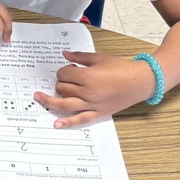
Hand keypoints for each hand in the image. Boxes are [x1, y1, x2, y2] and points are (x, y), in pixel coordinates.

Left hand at [32, 51, 155, 127]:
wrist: (139, 81)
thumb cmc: (121, 68)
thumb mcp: (99, 58)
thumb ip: (80, 57)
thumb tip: (64, 55)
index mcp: (88, 77)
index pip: (64, 74)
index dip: (64, 70)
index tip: (70, 69)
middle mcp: (88, 92)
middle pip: (62, 88)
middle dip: (61, 82)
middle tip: (69, 79)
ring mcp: (92, 105)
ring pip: (65, 104)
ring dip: (50, 101)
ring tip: (39, 97)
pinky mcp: (98, 113)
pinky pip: (80, 120)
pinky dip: (67, 123)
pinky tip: (56, 124)